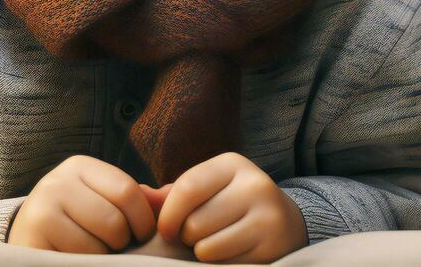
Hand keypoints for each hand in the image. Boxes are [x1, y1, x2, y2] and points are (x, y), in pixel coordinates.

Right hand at [6, 154, 156, 253]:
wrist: (26, 240)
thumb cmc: (75, 222)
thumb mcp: (104, 202)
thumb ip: (138, 200)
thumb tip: (172, 194)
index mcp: (79, 166)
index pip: (127, 191)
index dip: (143, 221)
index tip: (140, 236)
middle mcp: (57, 182)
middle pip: (114, 220)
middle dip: (122, 242)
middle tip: (113, 246)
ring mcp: (41, 209)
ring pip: (97, 244)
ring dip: (104, 256)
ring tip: (93, 251)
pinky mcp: (33, 237)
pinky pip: (79, 258)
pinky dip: (87, 264)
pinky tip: (77, 259)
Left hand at [154, 152, 307, 263]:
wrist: (283, 223)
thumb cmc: (230, 206)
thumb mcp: (206, 191)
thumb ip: (170, 195)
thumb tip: (137, 194)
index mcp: (232, 164)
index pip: (187, 187)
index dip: (168, 215)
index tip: (165, 231)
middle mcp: (254, 184)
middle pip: (195, 222)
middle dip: (188, 237)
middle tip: (199, 235)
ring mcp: (267, 215)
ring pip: (208, 247)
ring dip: (202, 252)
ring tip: (215, 242)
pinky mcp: (273, 244)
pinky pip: (226, 263)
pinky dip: (221, 263)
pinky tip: (232, 252)